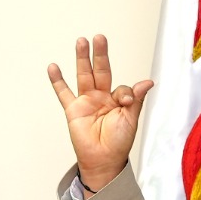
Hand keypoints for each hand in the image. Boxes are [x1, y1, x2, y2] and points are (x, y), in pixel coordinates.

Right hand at [47, 34, 153, 192]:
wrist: (103, 161)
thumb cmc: (119, 143)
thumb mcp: (131, 119)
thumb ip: (135, 99)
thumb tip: (147, 82)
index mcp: (117, 99)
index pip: (120, 87)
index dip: (124, 91)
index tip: (125, 101)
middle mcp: (101, 97)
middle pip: (100, 71)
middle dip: (100, 54)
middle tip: (99, 38)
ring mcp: (86, 102)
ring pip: (84, 76)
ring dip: (82, 59)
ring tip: (81, 42)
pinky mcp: (73, 110)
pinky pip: (64, 93)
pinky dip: (57, 81)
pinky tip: (53, 67)